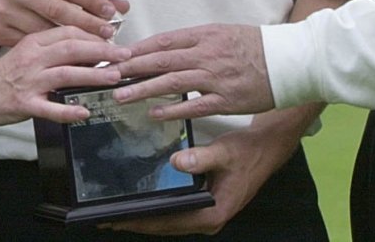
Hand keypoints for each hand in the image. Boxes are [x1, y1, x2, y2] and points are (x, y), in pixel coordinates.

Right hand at [0, 26, 131, 126]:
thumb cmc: (5, 73)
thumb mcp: (28, 51)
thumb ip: (53, 47)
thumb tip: (88, 48)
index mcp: (35, 41)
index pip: (68, 32)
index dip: (94, 35)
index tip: (114, 39)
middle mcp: (33, 58)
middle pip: (72, 49)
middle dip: (101, 51)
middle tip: (124, 55)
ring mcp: (29, 81)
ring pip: (66, 74)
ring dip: (93, 75)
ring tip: (114, 77)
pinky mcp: (23, 104)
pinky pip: (49, 107)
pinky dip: (67, 110)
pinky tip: (84, 111)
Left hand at [100, 124, 295, 235]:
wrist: (266, 149)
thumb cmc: (247, 152)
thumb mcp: (224, 152)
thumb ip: (201, 158)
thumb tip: (176, 163)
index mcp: (213, 212)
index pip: (169, 222)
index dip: (142, 222)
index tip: (118, 219)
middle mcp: (208, 218)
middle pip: (166, 225)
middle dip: (138, 222)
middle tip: (108, 217)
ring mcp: (207, 214)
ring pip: (170, 220)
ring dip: (147, 216)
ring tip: (120, 212)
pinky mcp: (206, 205)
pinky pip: (176, 212)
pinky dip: (159, 207)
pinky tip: (145, 199)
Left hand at [113, 24, 273, 118]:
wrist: (288, 60)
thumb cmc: (254, 45)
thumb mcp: (222, 32)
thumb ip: (195, 41)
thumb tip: (165, 49)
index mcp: (204, 35)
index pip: (163, 41)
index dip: (138, 49)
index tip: (117, 55)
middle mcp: (206, 54)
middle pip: (161, 60)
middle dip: (131, 68)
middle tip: (108, 75)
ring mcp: (215, 77)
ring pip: (172, 83)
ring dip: (143, 89)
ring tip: (120, 95)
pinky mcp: (226, 100)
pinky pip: (194, 106)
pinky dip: (172, 109)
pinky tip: (154, 113)